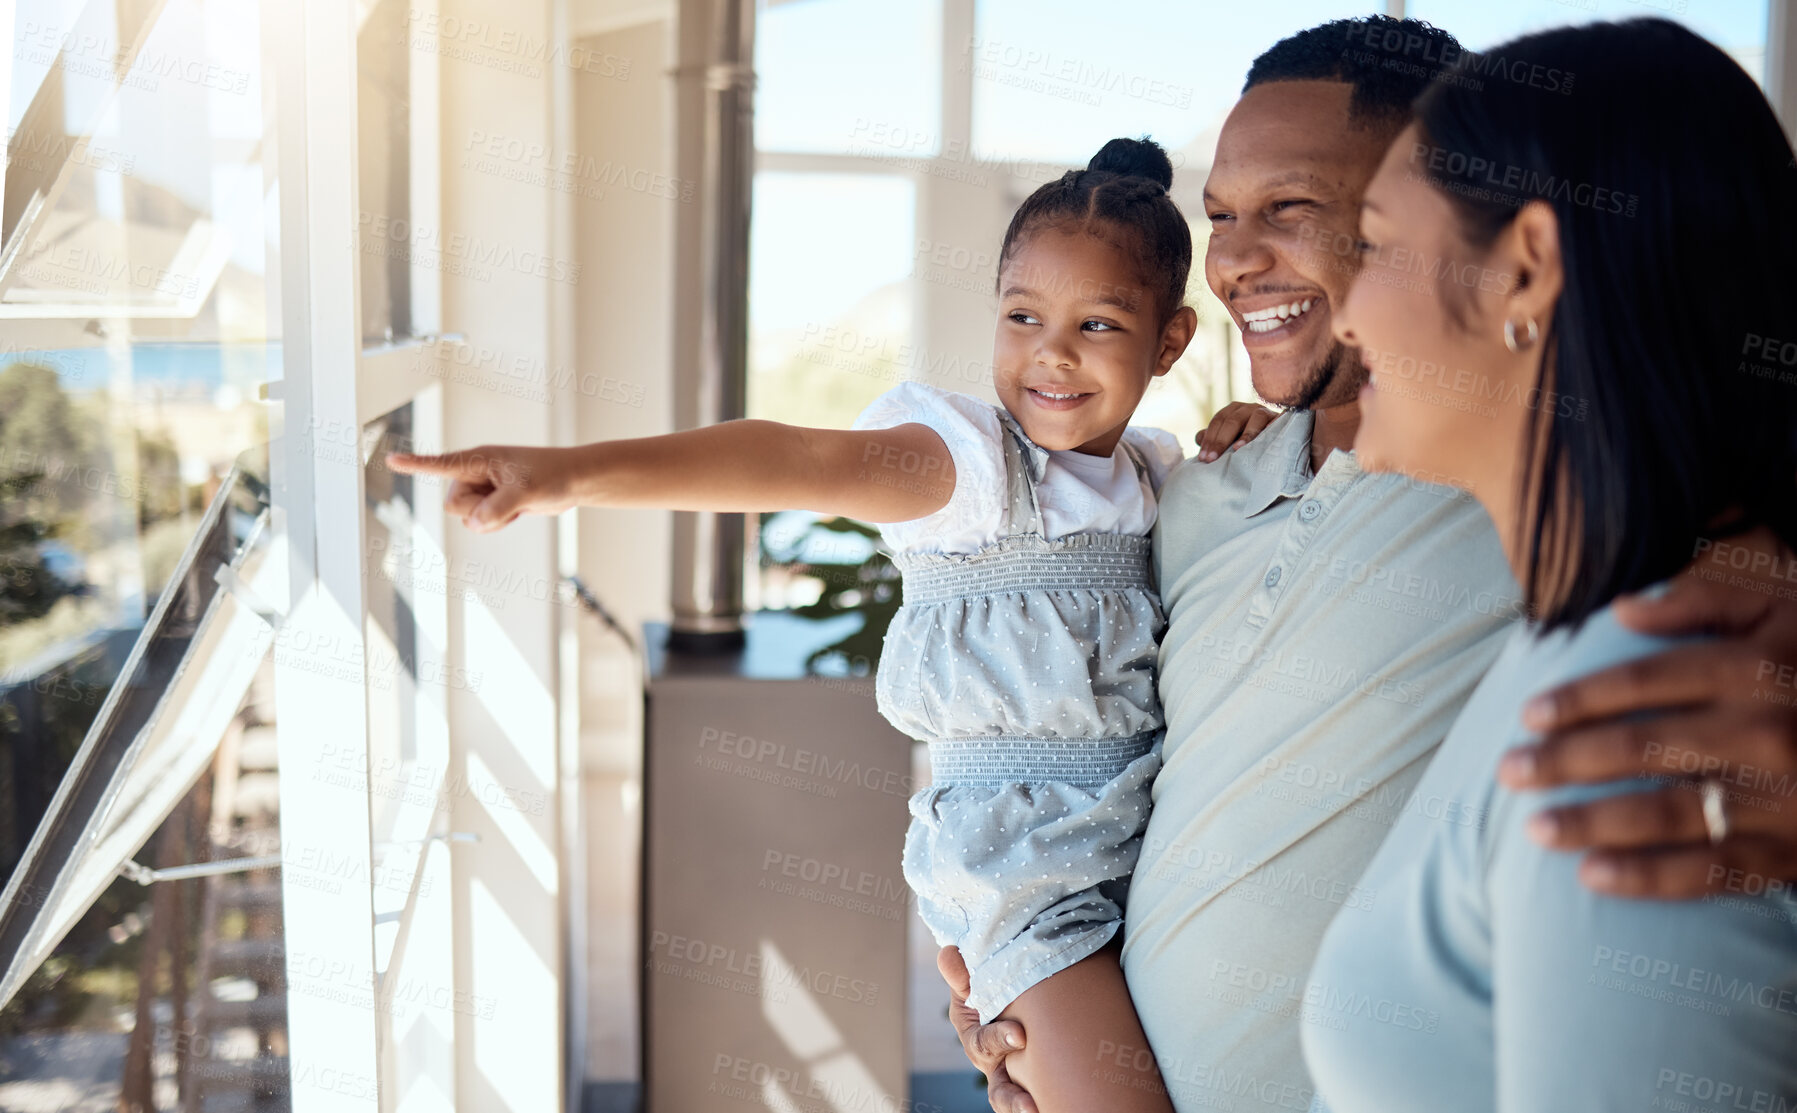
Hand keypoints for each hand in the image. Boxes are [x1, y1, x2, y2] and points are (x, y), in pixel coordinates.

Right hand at [384, 444, 578, 532]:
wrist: (572, 480)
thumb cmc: (551, 476)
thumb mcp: (525, 492)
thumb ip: (498, 508)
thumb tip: (473, 523)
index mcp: (479, 459)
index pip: (440, 464)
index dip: (415, 464)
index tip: (391, 459)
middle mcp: (475, 473)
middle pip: (453, 504)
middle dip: (477, 510)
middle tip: (507, 498)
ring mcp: (482, 489)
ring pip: (466, 517)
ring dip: (490, 519)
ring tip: (514, 502)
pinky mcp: (490, 502)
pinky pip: (480, 523)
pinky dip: (496, 523)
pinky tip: (515, 510)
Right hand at [937, 946, 1036, 1112]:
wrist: (1015, 987)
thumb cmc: (990, 982)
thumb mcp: (971, 976)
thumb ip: (961, 969)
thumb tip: (948, 955)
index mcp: (975, 1035)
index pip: (982, 1043)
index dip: (999, 1040)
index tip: (1020, 1035)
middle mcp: (994, 1063)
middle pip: (999, 1090)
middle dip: (1012, 1098)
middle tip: (1031, 1103)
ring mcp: (1015, 1073)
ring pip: (1017, 1100)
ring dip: (1024, 1109)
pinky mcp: (1037, 1077)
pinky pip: (1044, 1095)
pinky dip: (1051, 1103)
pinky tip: (1067, 1105)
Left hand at [1194, 401, 1278, 462]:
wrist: (1276, 450)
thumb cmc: (1248, 446)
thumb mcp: (1230, 442)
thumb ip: (1214, 438)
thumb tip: (1199, 438)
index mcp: (1233, 411)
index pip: (1218, 421)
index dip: (1209, 439)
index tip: (1203, 458)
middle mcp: (1248, 408)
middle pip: (1232, 420)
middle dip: (1220, 440)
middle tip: (1211, 459)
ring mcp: (1266, 412)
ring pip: (1255, 418)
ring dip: (1245, 434)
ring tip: (1235, 450)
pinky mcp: (1280, 420)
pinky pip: (1274, 423)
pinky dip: (1267, 432)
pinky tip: (1259, 444)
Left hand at [1500, 556, 1796, 898]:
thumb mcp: (1788, 607)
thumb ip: (1707, 600)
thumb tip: (1623, 610)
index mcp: (1756, 667)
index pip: (1643, 683)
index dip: (1578, 700)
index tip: (1528, 716)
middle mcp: (1766, 732)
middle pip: (1641, 748)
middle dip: (1564, 762)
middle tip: (1507, 771)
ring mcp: (1784, 798)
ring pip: (1667, 813)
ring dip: (1592, 823)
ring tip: (1533, 829)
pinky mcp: (1795, 852)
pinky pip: (1714, 871)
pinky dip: (1648, 877)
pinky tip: (1591, 877)